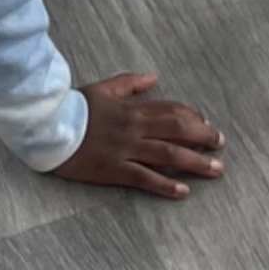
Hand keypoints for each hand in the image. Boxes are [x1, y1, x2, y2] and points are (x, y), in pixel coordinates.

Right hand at [52, 72, 224, 198]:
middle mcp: (135, 126)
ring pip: (168, 154)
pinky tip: (183, 192)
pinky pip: (145, 177)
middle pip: (178, 130)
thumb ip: (130, 83)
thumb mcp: (103, 88)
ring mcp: (126, 148)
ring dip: (195, 162)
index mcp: (133, 107)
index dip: (194, 117)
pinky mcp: (114, 169)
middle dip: (204, 138)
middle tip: (221, 145)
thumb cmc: (74, 107)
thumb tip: (154, 77)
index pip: (172, 110)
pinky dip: (166, 185)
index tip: (207, 124)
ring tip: (216, 170)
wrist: (46, 125)